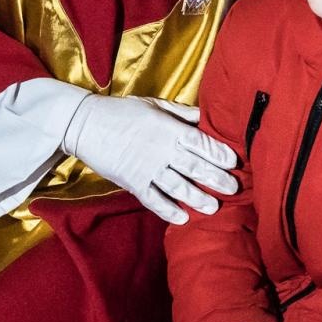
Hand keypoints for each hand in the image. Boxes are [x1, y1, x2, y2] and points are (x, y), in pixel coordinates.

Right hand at [62, 95, 237, 223]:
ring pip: (178, 187)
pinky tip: (182, 218)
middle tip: (234, 188)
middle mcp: (162, 150)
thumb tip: (206, 116)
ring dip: (198, 198)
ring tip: (214, 207)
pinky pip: (154, 200)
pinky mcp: (133, 182)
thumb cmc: (123, 111)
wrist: (86, 124)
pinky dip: (168, 210)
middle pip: (195, 167)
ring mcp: (148, 168)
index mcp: (170, 129)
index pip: (201, 143)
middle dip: (216, 179)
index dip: (219, 153)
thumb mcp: (155, 104)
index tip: (234, 162)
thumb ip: (182, 113)